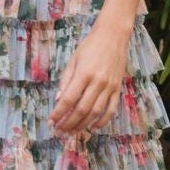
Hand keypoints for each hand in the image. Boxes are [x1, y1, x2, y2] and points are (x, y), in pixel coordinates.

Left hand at [51, 19, 128, 135]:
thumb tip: (58, 100)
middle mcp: (97, 82)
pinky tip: (93, 128)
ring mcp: (109, 86)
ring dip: (83, 125)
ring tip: (72, 132)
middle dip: (69, 123)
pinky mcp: (118, 88)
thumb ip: (66, 80)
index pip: (69, 99)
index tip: (51, 122)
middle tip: (60, 132)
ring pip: (95, 112)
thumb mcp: (73, 60)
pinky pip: (111, 109)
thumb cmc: (90, 46)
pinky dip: (103, 121)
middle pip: (81, 109)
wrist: (113, 36)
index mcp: (83, 74)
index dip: (59, 113)